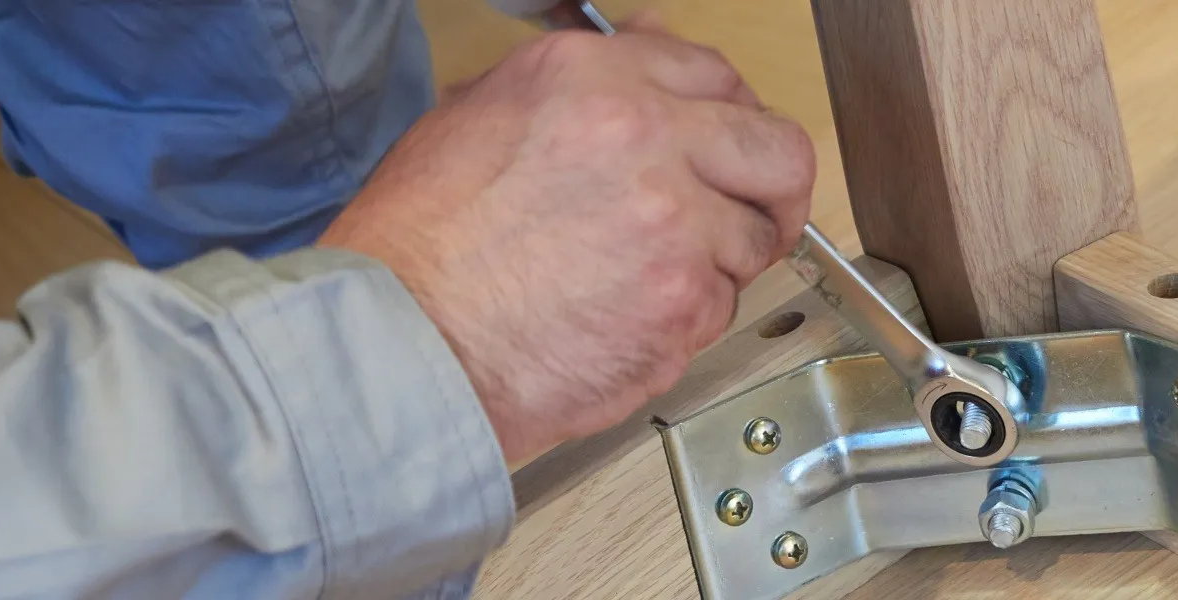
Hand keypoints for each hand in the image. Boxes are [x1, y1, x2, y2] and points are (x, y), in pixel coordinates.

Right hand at [318, 21, 814, 464]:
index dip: (727, 117)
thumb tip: (643, 49)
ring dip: (719, 263)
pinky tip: (626, 323)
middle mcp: (647, 135)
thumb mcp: (477, 119)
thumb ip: (577, 86)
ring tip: (647, 284)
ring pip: (756, 237)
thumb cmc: (418, 248)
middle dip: (772, 188)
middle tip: (755, 216)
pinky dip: (687, 321)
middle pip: (776, 149)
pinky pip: (722, 306)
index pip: (713, 74)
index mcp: (593, 79)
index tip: (722, 148)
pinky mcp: (686, 302)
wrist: (401, 344)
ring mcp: (676, 221)